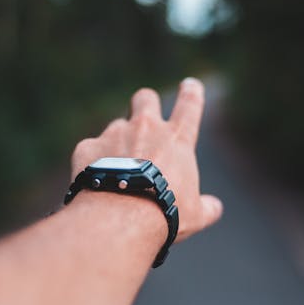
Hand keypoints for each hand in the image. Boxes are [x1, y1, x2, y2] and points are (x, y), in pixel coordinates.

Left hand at [70, 77, 222, 241]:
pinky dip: (93, 163)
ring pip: (116, 126)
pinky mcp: (88, 147)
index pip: (190, 105)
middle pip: (145, 97)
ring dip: (118, 142)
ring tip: (117, 171)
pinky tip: (96, 183)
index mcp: (177, 139)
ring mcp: (115, 134)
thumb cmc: (164, 215)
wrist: (120, 219)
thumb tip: (215, 208)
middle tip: (144, 121)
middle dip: (145, 104)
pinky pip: (91, 150)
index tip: (190, 85)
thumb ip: (207, 207)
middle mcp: (146, 127)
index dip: (191, 93)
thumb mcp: (194, 215)